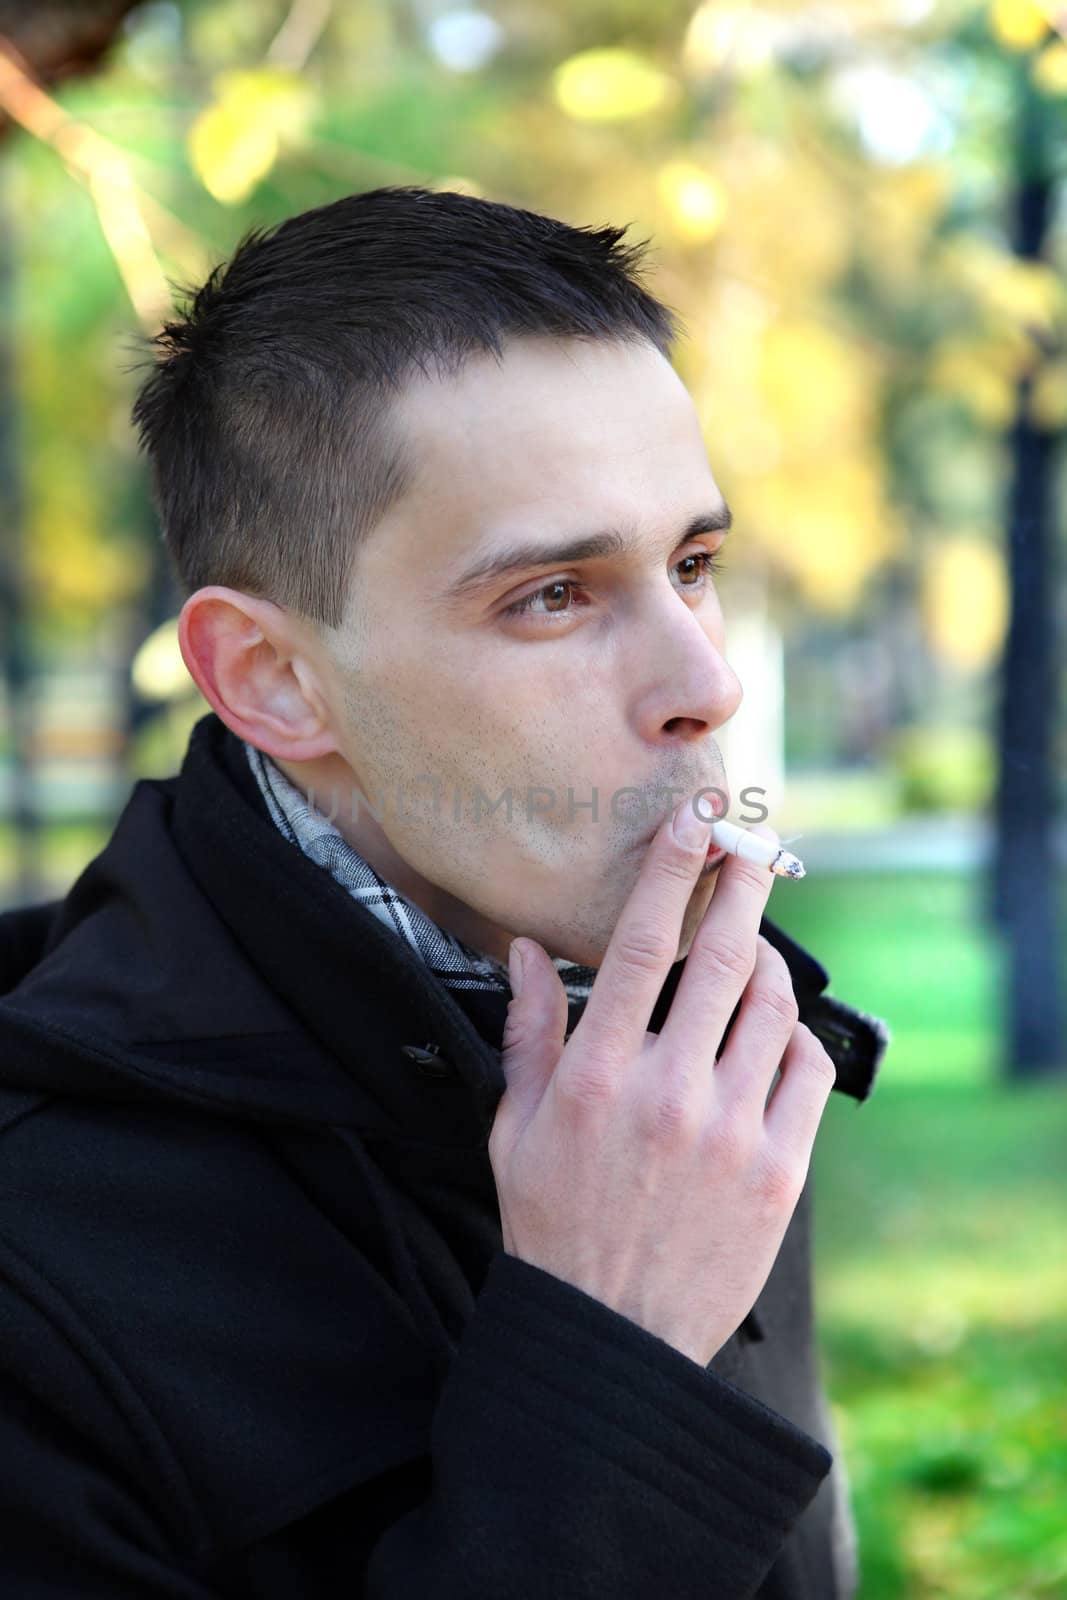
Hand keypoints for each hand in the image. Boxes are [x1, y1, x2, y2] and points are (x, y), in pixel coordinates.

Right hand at [489, 803, 836, 1367]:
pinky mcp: (779, 1171)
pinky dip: (794, 1038)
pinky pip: (806, 1071)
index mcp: (597, 1077)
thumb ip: (528, 1032)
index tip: (693, 824)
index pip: (641, 946)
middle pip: (726, 959)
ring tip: (755, 955)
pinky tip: (770, 1037)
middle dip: (748, 887)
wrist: (611, 1336)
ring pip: (773, 1008)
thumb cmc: (553, 1223)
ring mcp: (730, 1132)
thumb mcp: (517, 1127)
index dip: (671, 873)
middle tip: (758, 848)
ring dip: (770, 964)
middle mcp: (668, 1093)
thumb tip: (528, 949)